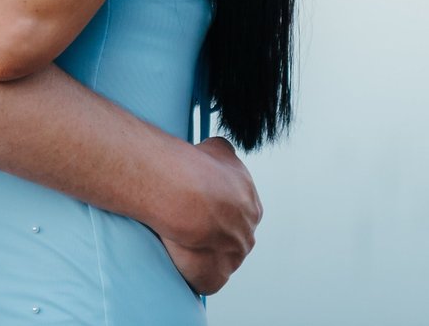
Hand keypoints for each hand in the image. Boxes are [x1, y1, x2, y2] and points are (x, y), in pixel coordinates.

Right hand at [156, 137, 261, 296]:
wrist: (184, 193)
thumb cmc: (197, 168)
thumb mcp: (218, 149)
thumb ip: (223, 156)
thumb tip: (219, 154)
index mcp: (251, 206)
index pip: (237, 213)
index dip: (217, 210)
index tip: (197, 205)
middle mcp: (246, 234)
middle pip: (230, 239)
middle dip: (211, 233)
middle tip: (185, 223)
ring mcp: (233, 258)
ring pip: (218, 259)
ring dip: (202, 254)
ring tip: (177, 240)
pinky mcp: (215, 277)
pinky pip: (206, 279)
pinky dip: (194, 273)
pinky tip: (179, 258)